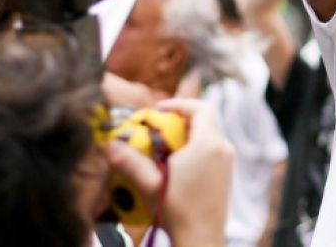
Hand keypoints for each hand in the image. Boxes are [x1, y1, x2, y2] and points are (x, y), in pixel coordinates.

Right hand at [105, 99, 233, 244]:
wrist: (200, 239)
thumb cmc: (178, 212)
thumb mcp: (149, 184)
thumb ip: (129, 162)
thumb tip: (108, 145)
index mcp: (209, 144)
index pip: (200, 107)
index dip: (179, 103)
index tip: (158, 109)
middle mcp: (223, 148)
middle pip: (203, 120)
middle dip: (178, 121)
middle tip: (156, 128)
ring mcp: (227, 162)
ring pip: (207, 136)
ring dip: (185, 136)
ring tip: (162, 147)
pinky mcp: (225, 175)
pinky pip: (210, 150)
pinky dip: (193, 149)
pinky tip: (174, 165)